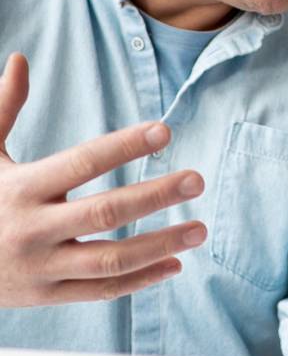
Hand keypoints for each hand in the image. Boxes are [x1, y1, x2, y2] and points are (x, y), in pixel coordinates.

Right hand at [0, 52, 206, 305]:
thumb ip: (2, 108)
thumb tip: (20, 59)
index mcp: (22, 187)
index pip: (83, 162)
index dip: (125, 146)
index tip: (164, 131)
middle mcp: (33, 228)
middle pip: (106, 212)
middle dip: (156, 195)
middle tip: (197, 180)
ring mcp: (41, 266)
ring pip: (112, 260)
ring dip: (161, 245)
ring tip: (199, 229)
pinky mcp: (47, 295)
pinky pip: (103, 290)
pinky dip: (142, 280)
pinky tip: (175, 265)